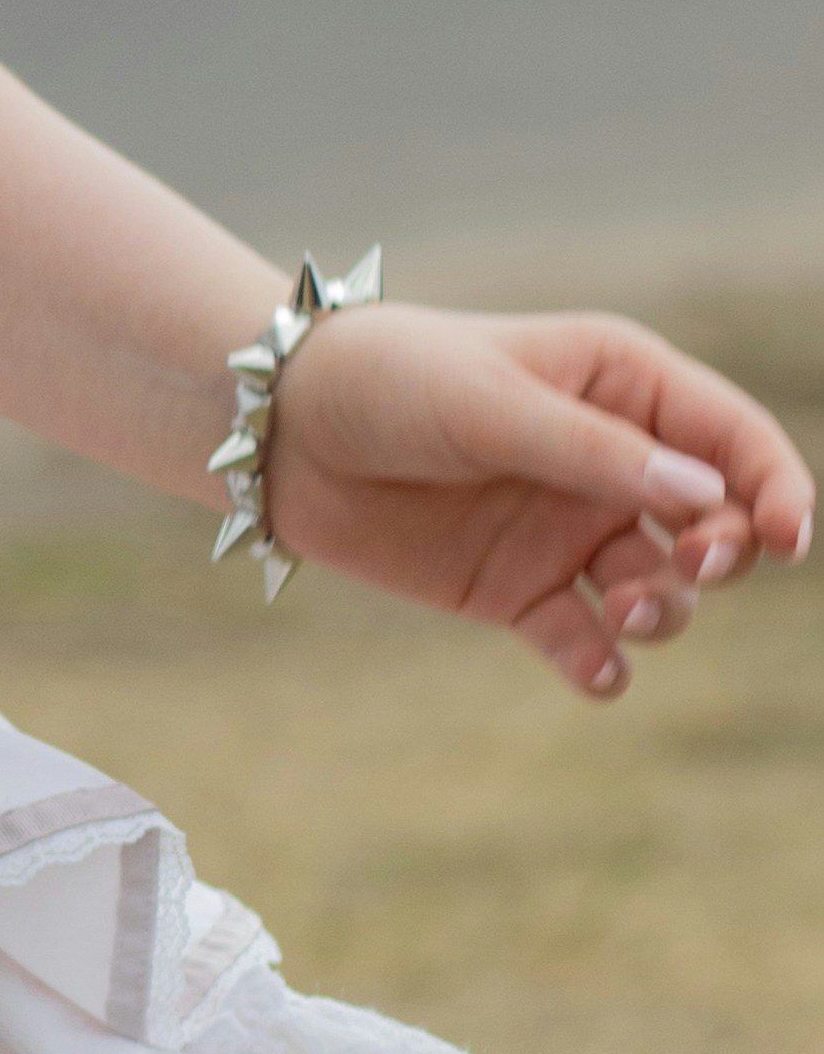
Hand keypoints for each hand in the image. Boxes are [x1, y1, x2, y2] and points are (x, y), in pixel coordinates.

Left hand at [261, 303, 813, 697]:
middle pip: (715, 523)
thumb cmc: (388, 381)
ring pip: (663, 590)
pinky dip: (603, 666)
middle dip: (726, 553)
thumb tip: (705, 496)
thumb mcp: (488, 403)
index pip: (732, 437)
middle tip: (689, 565)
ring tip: (625, 613)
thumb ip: (591, 451)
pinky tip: (598, 673)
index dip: (774, 486)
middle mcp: (612, 463)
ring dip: (666, 611)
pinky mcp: (519, 591)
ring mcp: (568, 531)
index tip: (786, 536)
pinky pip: (587, 642)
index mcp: (622, 386)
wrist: (280, 431)